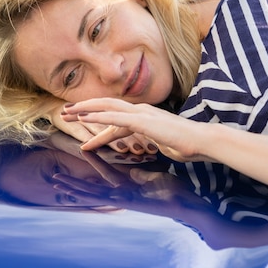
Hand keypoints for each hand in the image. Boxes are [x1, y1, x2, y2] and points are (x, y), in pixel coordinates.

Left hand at [60, 98, 212, 162]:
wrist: (202, 142)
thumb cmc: (186, 145)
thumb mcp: (160, 147)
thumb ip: (148, 147)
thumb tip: (140, 161)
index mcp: (144, 117)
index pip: (115, 118)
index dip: (96, 123)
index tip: (80, 128)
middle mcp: (141, 111)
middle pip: (106, 107)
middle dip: (84, 109)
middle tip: (65, 113)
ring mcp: (142, 114)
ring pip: (107, 108)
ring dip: (85, 109)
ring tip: (67, 113)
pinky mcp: (143, 121)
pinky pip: (115, 118)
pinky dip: (98, 116)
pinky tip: (84, 118)